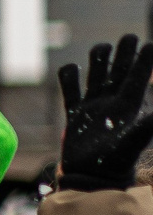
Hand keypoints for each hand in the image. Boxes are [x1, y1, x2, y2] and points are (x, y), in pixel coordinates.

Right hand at [57, 34, 152, 191]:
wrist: (92, 177)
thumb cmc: (115, 163)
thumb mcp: (133, 143)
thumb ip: (146, 127)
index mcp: (128, 107)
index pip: (137, 78)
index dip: (143, 60)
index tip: (148, 43)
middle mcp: (111, 103)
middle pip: (118, 71)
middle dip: (124, 53)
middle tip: (130, 37)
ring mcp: (92, 106)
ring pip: (95, 74)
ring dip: (98, 60)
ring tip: (102, 48)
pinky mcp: (74, 114)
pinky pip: (70, 89)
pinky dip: (68, 77)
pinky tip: (71, 71)